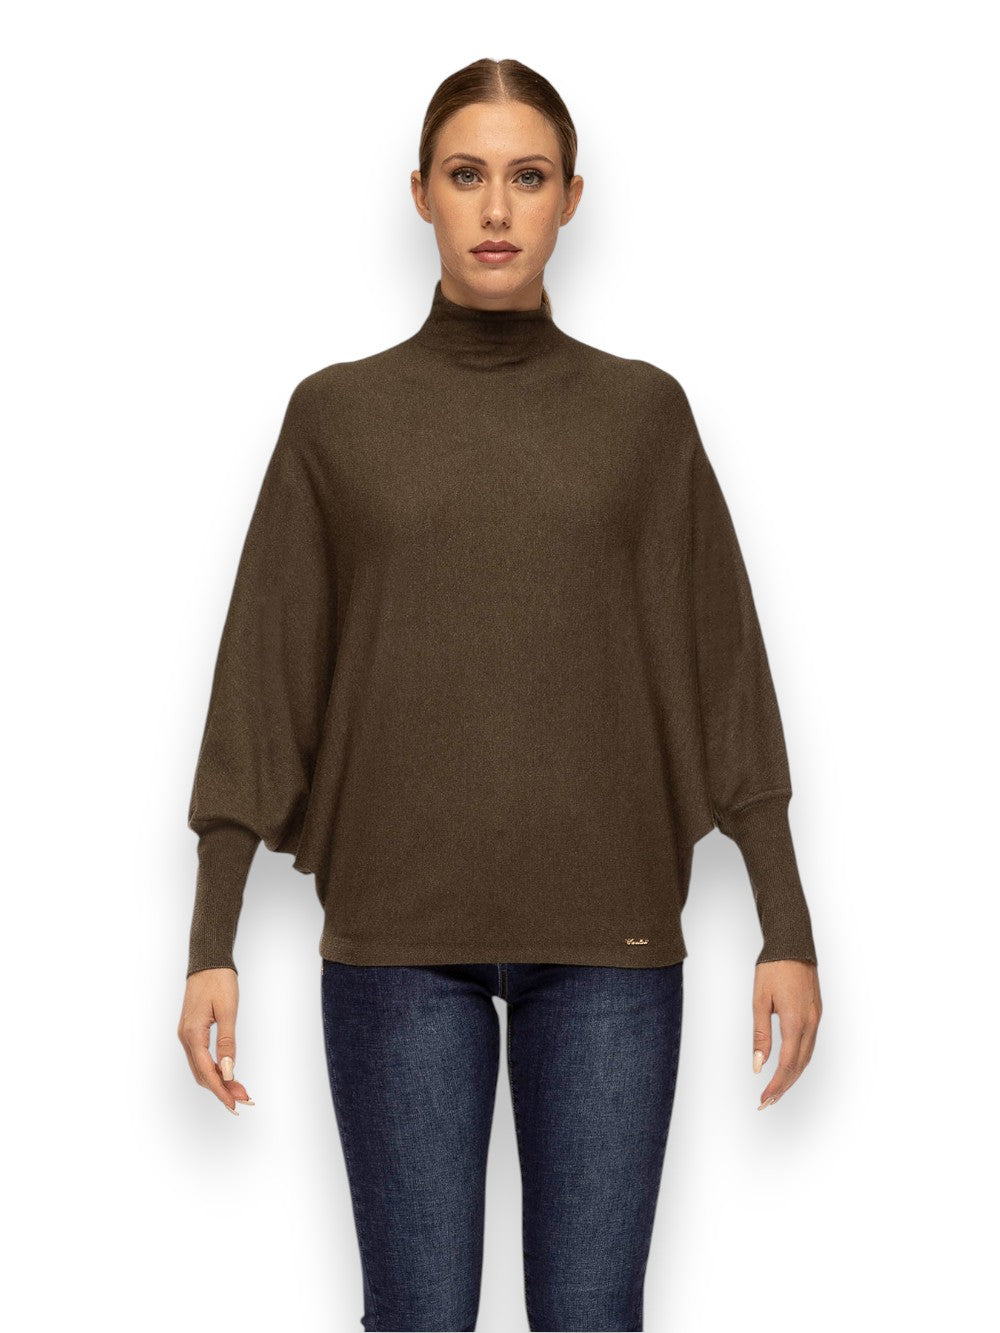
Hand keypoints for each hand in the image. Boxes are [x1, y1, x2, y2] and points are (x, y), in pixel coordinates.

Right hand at [178, 967, 254, 1115]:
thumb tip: (227, 1072)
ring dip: (218, 1081)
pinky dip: (213, 1069)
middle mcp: (185, 1038)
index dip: (221, 1091)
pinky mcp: (191, 1031)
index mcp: (192, 1034)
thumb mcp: (227, 1011)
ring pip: (200, 1068)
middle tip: (244, 1100)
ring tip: (239, 1090)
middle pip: (201, 1074)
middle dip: (221, 1090)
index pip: (206, 1072)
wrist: (208, 961)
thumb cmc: (219, 982)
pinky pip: (200, 1058)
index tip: (235, 1104)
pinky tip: (226, 1074)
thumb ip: (227, 1042)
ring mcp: (186, 1035)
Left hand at [751, 960, 820, 1108]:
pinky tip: (789, 1067)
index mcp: (795, 1021)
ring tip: (776, 1090)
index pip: (787, 1064)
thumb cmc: (773, 969)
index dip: (776, 1085)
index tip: (764, 1099)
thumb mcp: (759, 1000)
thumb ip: (760, 1034)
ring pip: (807, 1057)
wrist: (793, 944)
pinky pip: (810, 1045)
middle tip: (767, 1102)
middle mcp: (810, 1023)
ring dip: (792, 1076)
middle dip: (784, 1087)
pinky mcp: (816, 1013)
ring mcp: (815, 1018)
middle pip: (800, 1065)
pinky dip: (799, 1061)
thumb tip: (758, 1065)